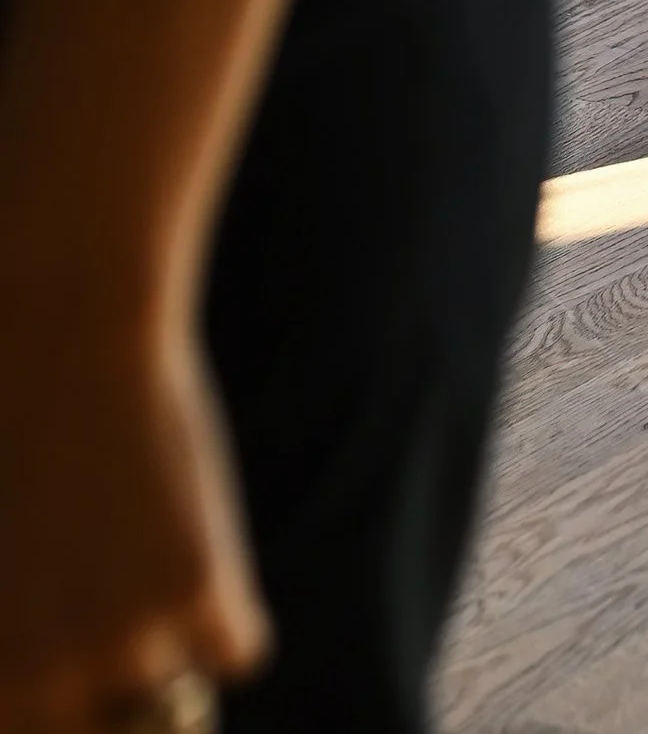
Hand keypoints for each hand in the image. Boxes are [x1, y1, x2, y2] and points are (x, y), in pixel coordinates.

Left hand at [0, 288, 262, 729]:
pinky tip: (193, 530)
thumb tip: (83, 687)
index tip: (92, 687)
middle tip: (126, 619)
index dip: (74, 709)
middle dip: (124, 694)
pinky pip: (239, 650)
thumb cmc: (13, 438)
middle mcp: (46, 684)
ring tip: (148, 544)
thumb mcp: (1, 573)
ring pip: (178, 701)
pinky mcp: (200, 594)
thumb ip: (28, 645)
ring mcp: (127, 647)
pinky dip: (232, 608)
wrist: (63, 335)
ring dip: (175, 641)